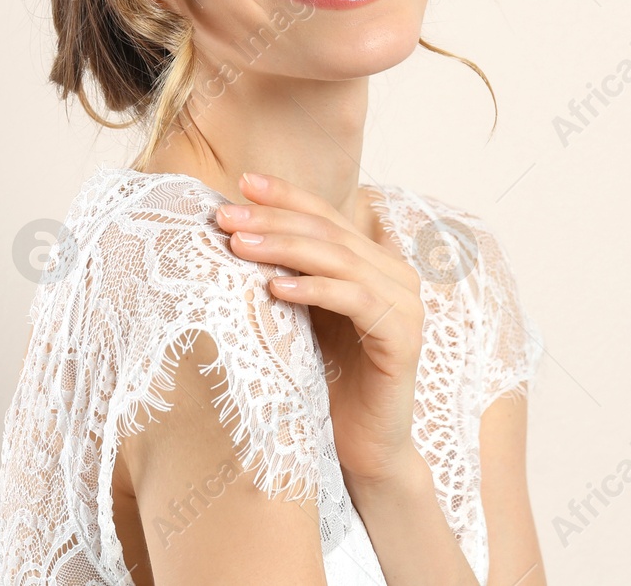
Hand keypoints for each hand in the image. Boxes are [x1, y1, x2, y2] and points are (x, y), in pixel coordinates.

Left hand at [215, 171, 424, 488]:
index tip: (241, 182)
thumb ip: (286, 274)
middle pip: (328, 232)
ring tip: (239, 246)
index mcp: (372, 263)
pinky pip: (357, 301)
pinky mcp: (403, 338)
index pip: (325, 216)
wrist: (363, 447)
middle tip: (226, 217)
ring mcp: (404, 305)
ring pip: (340, 260)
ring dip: (285, 249)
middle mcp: (395, 275)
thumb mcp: (301, 318)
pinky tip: (275, 288)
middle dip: (273, 220)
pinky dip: (315, 289)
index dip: (285, 196)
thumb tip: (234, 232)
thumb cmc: (326, 381)